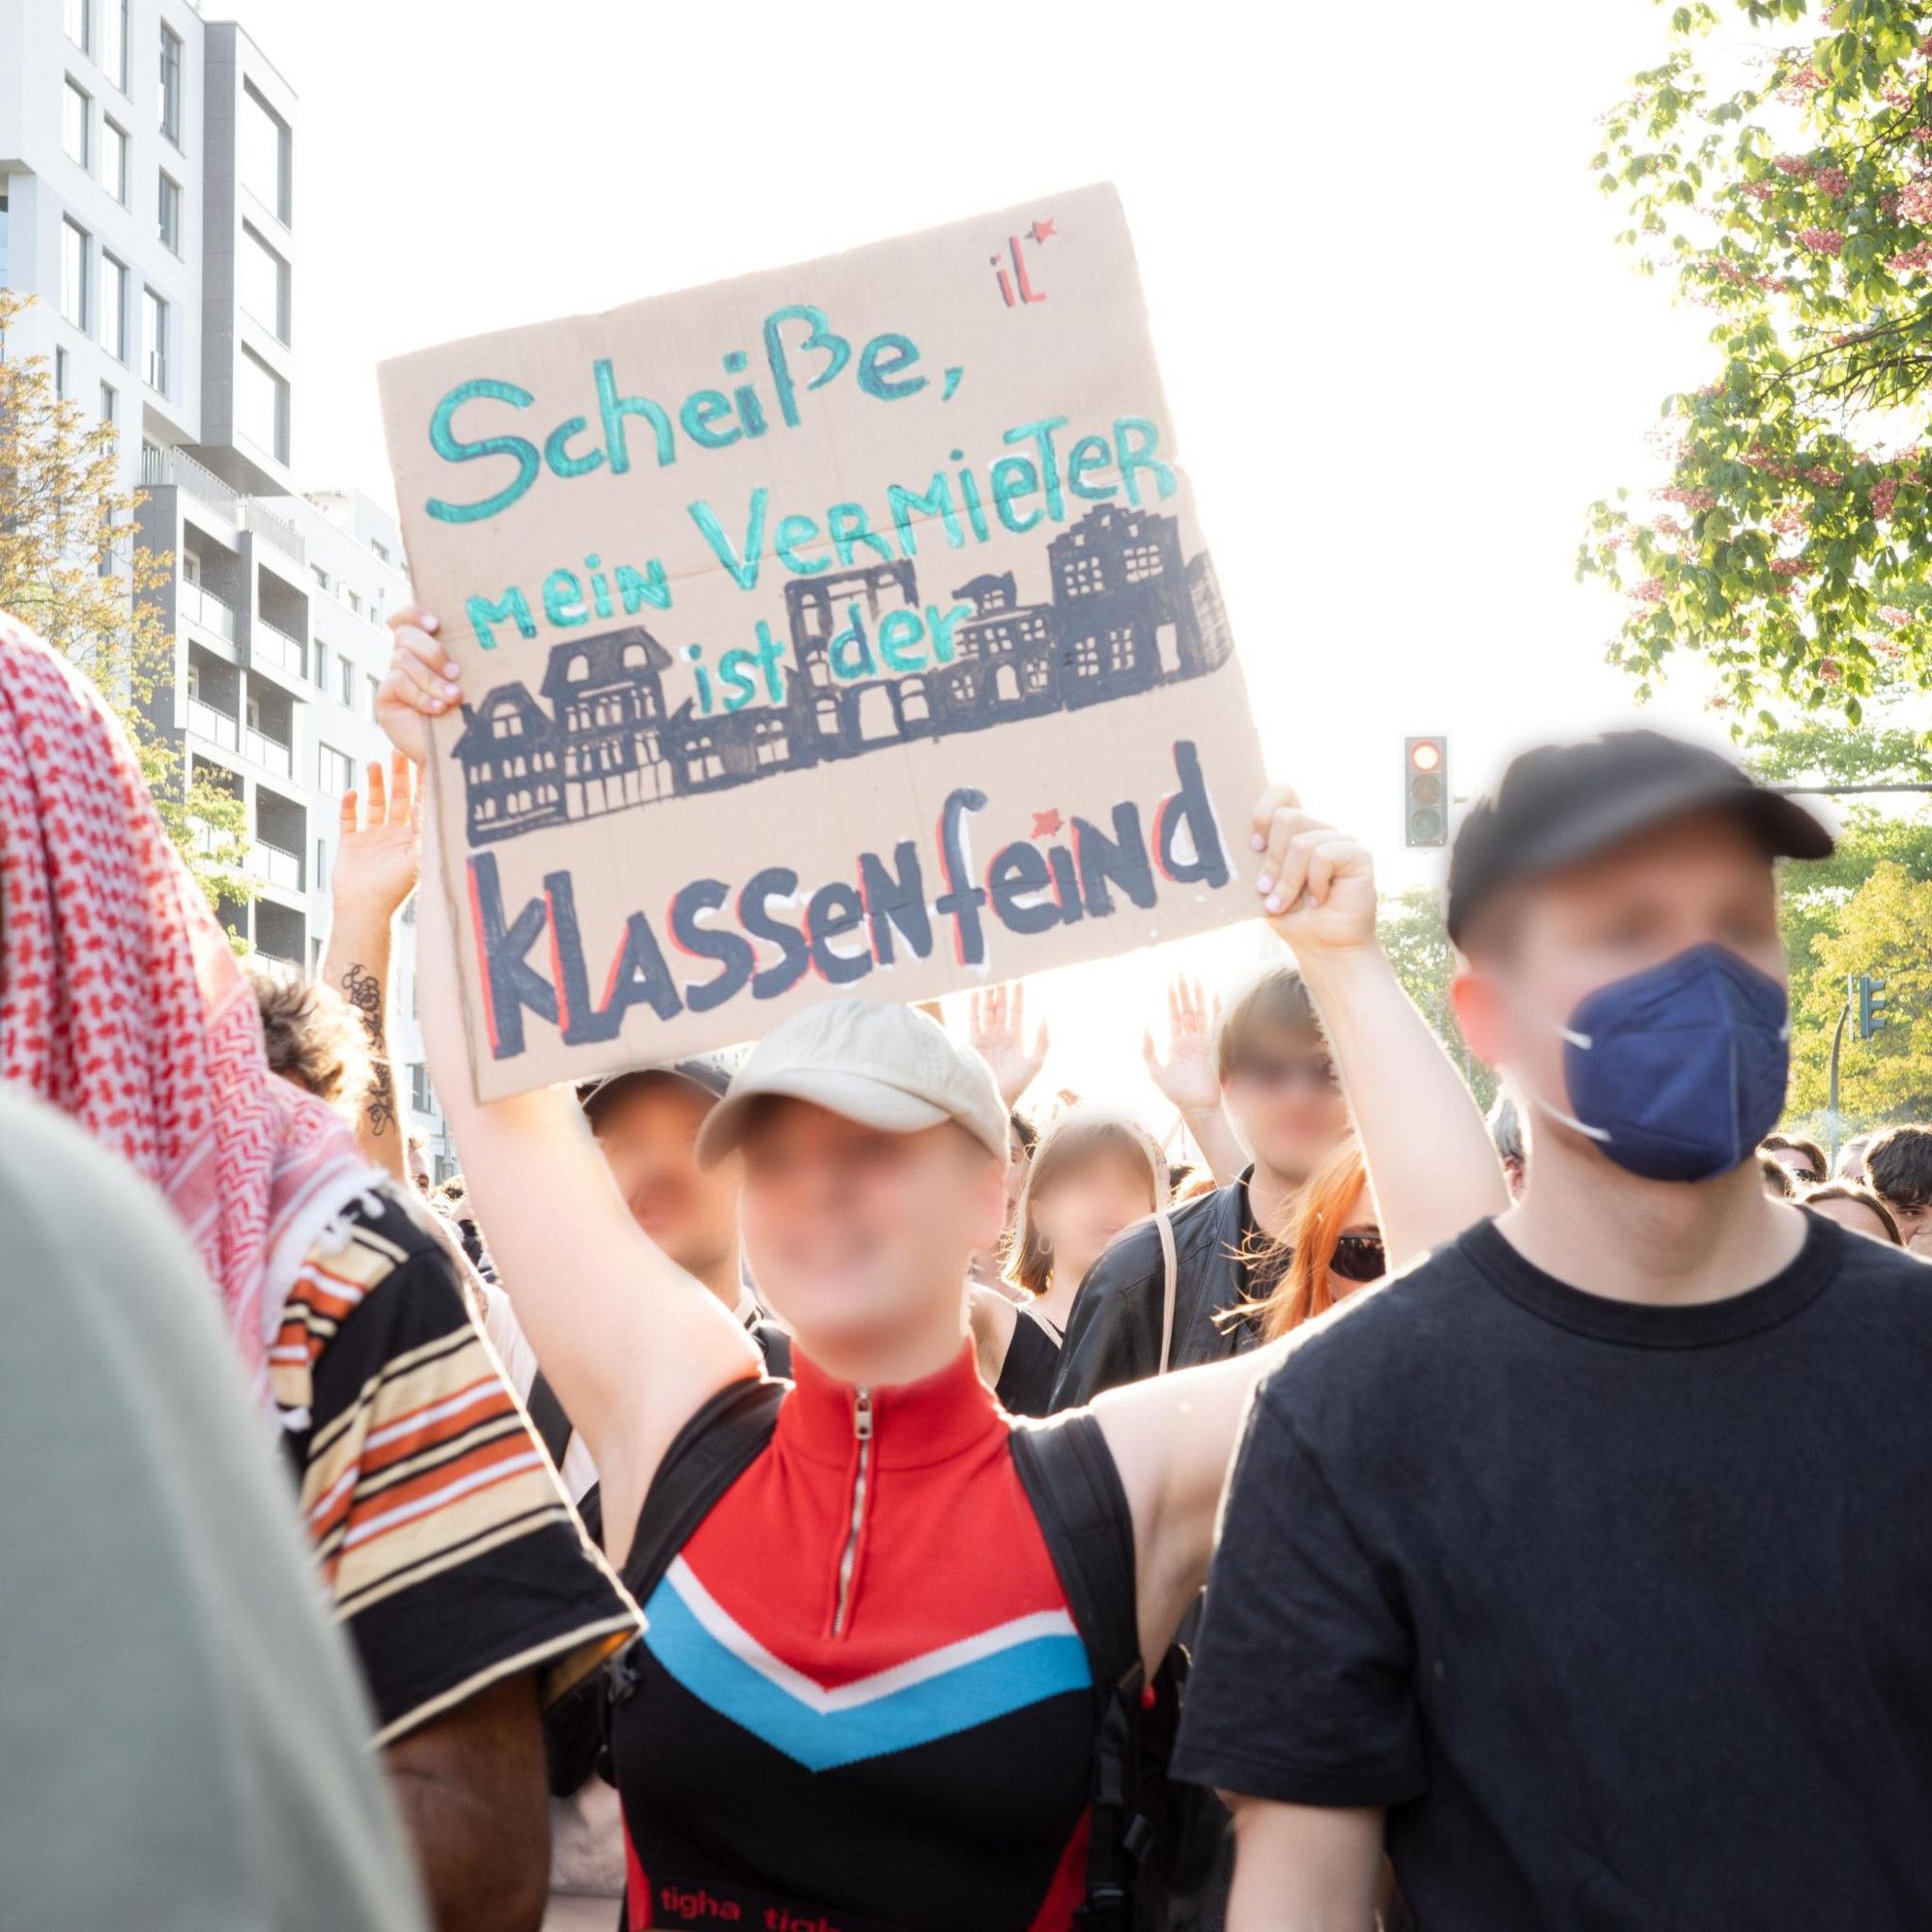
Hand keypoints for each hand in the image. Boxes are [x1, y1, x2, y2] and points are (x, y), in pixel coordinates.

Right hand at [334, 750, 420, 920]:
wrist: (364, 912)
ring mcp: (372, 838)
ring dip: (374, 784)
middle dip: (399, 774)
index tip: (424, 757)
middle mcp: (395, 835)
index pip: (420, 803)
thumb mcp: (416, 856)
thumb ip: (422, 829)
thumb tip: (425, 800)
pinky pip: (348, 819)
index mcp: (414, 838)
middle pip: (398, 797)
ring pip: (374, 803)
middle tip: (399, 750)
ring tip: (374, 763)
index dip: (422, 781)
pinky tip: (351, 792)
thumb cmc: (395, 889)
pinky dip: (348, 805)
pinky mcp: (350, 844)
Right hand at [377, 605, 460, 765]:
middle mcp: (404, 659)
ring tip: (454, 697)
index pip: (406, 619)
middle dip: (432, 651)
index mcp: (423, 648)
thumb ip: (466, 657)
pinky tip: (438, 708)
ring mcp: (393, 678)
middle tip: (456, 672)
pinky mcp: (385, 698)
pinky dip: (421, 696)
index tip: (435, 624)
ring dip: (432, 679)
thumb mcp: (470, 680)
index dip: (414, 614)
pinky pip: (397, 683)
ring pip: (403, 659)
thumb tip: (483, 631)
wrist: (457, 752)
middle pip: (404, 636)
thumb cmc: (470, 713)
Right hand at [968, 983, 1048, 1107]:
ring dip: (988, 997)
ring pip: (986, 1011)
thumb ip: (1042, 1041)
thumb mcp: (1035, 1063)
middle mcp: (999, 1036)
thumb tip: (1044, 1017)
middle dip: (1002, 992)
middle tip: (1002, 973)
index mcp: (1015, 1039)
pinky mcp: (972, 1042)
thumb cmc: (1017, 1085)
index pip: (1016, 1012)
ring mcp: (985, 1038)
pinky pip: (973, 1020)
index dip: (1018, 997)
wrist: (996, 1100)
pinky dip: (974, 1006)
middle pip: (1000, 1008)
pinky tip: (976, 993)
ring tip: (989, 980)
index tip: (1018, 980)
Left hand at [1142, 976, 1222, 1115]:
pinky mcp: (1212, 1049)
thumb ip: (1148, 1051)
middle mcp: (1190, 1041)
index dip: (1172, 1000)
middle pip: (1187, 1011)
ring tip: (1195, 980)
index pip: (1175, 1016)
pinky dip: (1215, 1011)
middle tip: (1181, 974)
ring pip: (1200, 1014)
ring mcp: (1202, 1043)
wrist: (1196, 1107)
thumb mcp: (1156, 1072)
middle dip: (1184, 993)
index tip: (1170, 984)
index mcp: (1177, 1044)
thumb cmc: (1177, 1093)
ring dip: (1197, 998)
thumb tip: (1146, 1029)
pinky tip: (1214, 997)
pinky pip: (1214, 1026)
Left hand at [1250, 785, 1377, 955]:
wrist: (1322, 947)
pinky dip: (1314, 884)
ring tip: (1287, 904)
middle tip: (1267, 891)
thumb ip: (1258, 858)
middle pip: (1285, 817)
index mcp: (1296, 831)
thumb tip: (1243, 839)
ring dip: (1288, 881)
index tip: (1254, 847)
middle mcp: (1319, 829)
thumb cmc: (1292, 917)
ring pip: (1301, 843)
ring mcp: (1340, 839)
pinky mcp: (1358, 853)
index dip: (1263, 811)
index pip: (1282, 792)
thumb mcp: (1264, 884)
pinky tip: (1319, 900)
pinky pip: (1323, 856)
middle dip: (1271, 860)